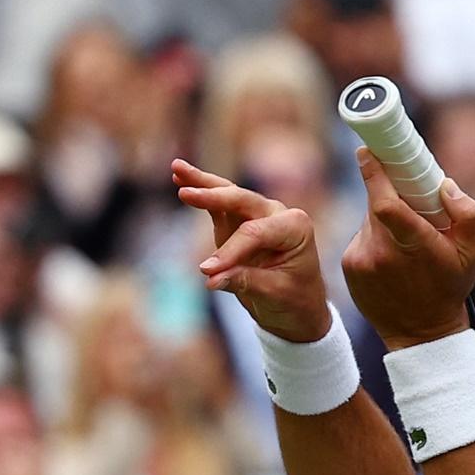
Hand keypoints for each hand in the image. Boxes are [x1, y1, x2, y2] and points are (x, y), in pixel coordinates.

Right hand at [172, 159, 330, 342]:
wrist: (297, 306)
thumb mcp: (274, 294)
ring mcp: (259, 214)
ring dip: (202, 183)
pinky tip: (179, 176)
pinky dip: (201, 190)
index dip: (230, 251)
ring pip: (228, 193)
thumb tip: (211, 277)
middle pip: (242, 200)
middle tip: (185, 195)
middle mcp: (278, 214)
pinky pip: (218, 204)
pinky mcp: (240, 221)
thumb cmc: (294, 299)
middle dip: (214, 197)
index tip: (207, 272)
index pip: (255, 232)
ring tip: (177, 168)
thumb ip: (245, 281)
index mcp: (295, 228)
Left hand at [343, 148, 474, 350]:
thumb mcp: (473, 253)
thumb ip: (467, 214)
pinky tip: (393, 259)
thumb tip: (444, 185)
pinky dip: (377, 238)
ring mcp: (361, 260)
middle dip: (391, 193)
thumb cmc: (449, 287)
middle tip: (409, 198)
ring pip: (370, 220)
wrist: (421, 333)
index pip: (384, 202)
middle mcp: (382, 252)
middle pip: (378, 203)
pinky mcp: (349, 266)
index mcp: (414, 245)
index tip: (368, 151)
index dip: (374, 173)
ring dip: (386, 219)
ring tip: (408, 244)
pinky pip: (363, 237)